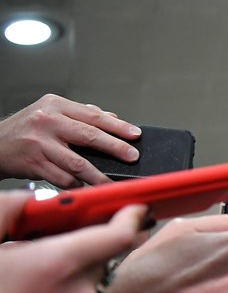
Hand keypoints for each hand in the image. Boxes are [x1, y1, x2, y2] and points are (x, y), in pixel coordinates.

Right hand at [0, 94, 141, 186]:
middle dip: (116, 148)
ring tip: (115, 181)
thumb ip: (81, 114)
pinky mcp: (34, 164)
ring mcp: (39, 143)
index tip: (135, 135)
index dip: (118, 126)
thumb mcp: (50, 112)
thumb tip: (113, 117)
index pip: (94, 116)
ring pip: (78, 162)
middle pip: (89, 136)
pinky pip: (63, 178)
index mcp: (55, 105)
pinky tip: (87, 186)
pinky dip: (78, 184)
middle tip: (132, 157)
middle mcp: (47, 121)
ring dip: (99, 175)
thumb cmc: (26, 130)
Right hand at [0, 197, 147, 292]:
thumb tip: (31, 200)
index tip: (134, 210)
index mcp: (58, 263)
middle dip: (75, 251)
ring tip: (19, 292)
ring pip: (81, 290)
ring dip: (61, 284)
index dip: (129, 217)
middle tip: (35, 256)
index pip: (117, 235)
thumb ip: (8, 210)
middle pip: (96, 261)